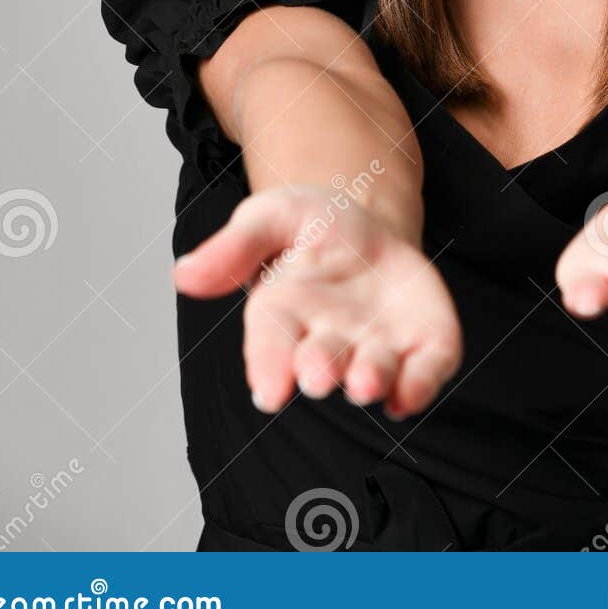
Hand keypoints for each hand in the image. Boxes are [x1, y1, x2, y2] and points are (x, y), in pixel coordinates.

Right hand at [174, 185, 461, 417]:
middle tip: (318, 375)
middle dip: (321, 369)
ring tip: (364, 383)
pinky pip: (424, 368)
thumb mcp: (270, 216)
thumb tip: (183, 274)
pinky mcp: (422, 342)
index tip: (269, 392)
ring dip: (370, 380)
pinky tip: (413, 391)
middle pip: (323, 362)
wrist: (369, 225)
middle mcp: (329, 339)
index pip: (272, 344)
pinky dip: (421, 383)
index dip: (269, 367)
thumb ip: (234, 247)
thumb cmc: (309, 227)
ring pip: (373, 372)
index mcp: (284, 312)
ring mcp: (377, 343)